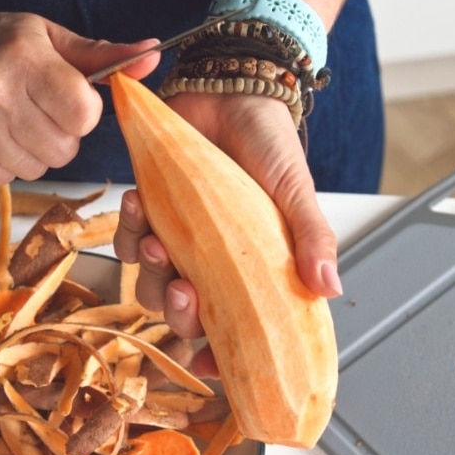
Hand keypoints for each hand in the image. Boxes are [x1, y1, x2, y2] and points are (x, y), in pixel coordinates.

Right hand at [0, 8, 159, 184]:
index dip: (83, 113)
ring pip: (35, 168)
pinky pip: (3, 178)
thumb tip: (152, 55)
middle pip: (63, 149)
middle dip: (60, 136)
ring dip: (33, 152)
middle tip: (38, 112)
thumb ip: (100, 54)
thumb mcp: (44, 36)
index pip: (82, 113)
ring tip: (12, 121)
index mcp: (24, 59)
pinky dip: (4, 162)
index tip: (68, 100)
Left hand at [113, 92, 342, 376]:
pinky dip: (126, 229)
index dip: (222, 357)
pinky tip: (138, 203)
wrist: (231, 91)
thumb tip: (330, 289)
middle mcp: (212, 266)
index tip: (210, 363)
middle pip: (184, 317)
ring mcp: (178, 243)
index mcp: (252, 272)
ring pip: (149, 286)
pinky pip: (125, 241)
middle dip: (178, 311)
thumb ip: (312, 238)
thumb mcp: (296, 191)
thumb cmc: (268, 143)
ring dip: (149, 270)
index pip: (237, 331)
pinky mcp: (149, 214)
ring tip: (155, 236)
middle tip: (183, 286)